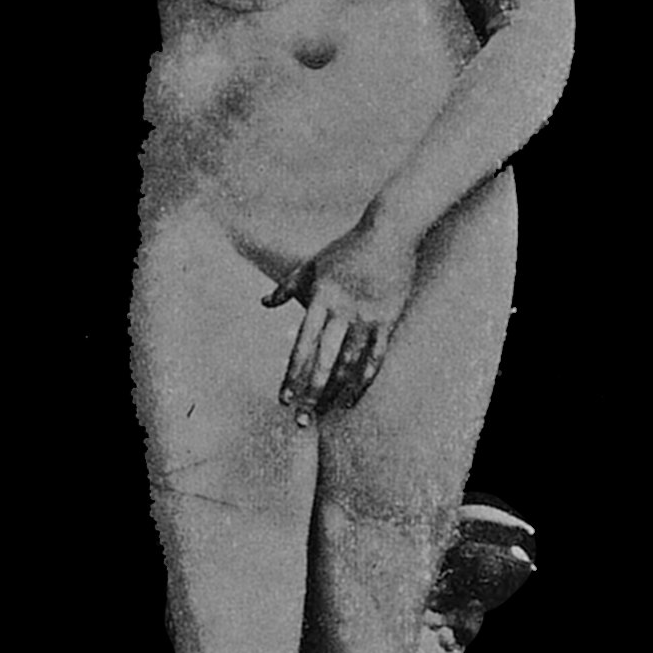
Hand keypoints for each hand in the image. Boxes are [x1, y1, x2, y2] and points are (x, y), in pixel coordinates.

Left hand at [262, 218, 418, 421]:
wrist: (388, 233)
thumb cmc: (346, 249)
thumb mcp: (312, 264)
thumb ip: (287, 287)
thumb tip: (264, 302)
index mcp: (321, 298)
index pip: (303, 343)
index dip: (293, 373)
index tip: (284, 398)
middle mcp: (342, 310)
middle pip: (324, 359)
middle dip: (312, 392)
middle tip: (302, 419)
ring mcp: (367, 316)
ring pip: (349, 363)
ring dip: (336, 391)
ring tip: (325, 413)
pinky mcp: (388, 319)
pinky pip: (375, 357)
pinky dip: (364, 380)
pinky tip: (352, 399)